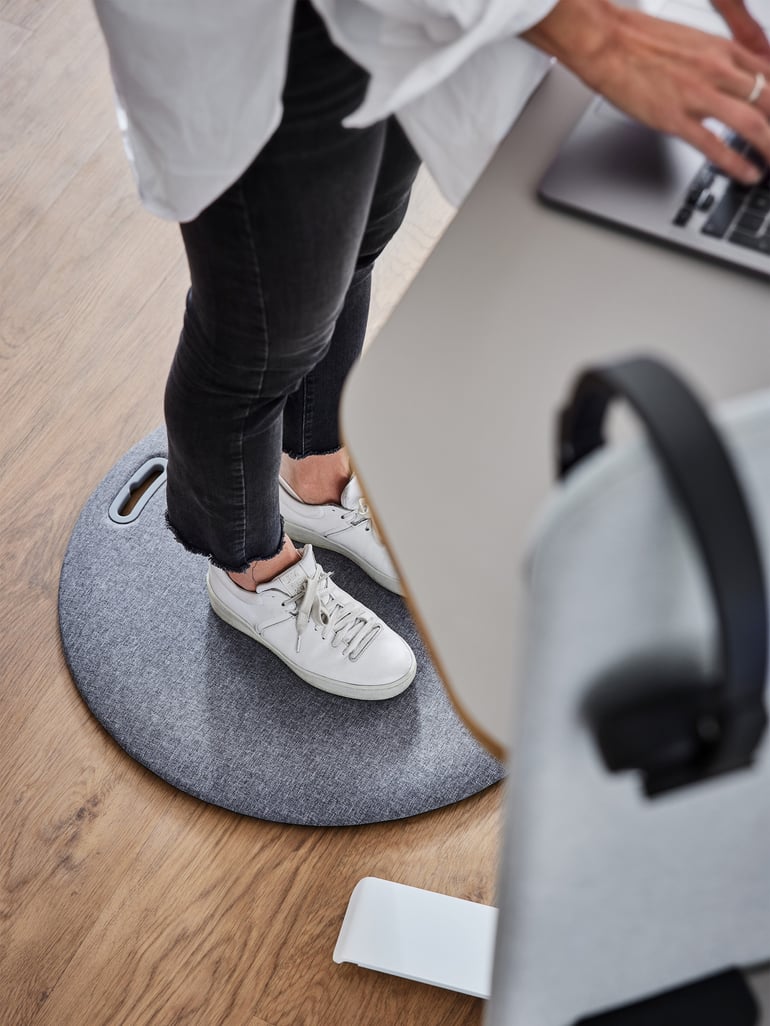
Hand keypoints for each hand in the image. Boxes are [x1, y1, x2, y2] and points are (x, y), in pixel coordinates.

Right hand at [523, 0, 769, 182]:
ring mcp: (699, 96)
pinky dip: (737, 164)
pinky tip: (749, 174)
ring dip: (769, 147)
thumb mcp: (695, 42)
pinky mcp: (676, 119)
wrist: (608, 43)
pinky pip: (715, 146)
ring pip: (752, 124)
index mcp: (725, 50)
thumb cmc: (642, 42)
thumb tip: (734, 79)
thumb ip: (720, 61)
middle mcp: (719, 71)